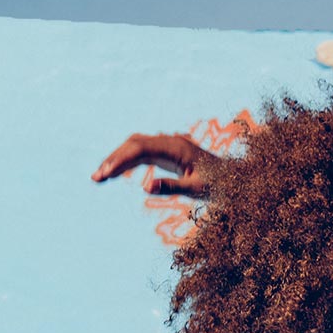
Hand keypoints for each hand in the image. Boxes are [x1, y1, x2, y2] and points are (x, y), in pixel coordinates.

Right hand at [92, 131, 218, 198]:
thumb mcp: (197, 190)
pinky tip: (117, 173)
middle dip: (113, 159)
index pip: (140, 148)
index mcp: (176, 147)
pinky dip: (128, 162)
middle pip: (134, 144)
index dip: (121, 159)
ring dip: (118, 160)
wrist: (236, 178)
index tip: (105, 173)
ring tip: (100, 177)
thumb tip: (146, 187)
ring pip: (136, 147)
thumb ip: (172, 187)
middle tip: (96, 178)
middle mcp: (170, 142)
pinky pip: (143, 154)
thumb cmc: (220, 185)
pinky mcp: (168, 154)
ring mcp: (168, 146)